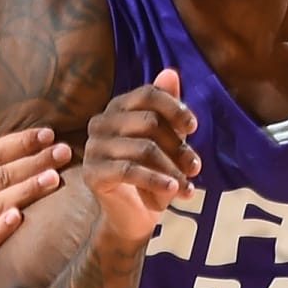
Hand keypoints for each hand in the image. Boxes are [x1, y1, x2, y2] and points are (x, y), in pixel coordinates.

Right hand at [83, 67, 199, 251]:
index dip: (174, 107)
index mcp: (118, 108)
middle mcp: (101, 122)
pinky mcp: (92, 173)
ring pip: (143, 148)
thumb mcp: (167, 141)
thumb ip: (169, 109)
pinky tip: (175, 190)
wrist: (135, 216)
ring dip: (172, 168)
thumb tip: (171, 72)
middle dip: (178, 146)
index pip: (147, 94)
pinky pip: (129, 170)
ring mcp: (93, 148)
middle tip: (195, 167)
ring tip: (188, 185)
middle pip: (148, 122)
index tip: (193, 127)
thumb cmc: (153, 173)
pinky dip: (156, 180)